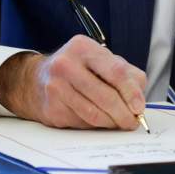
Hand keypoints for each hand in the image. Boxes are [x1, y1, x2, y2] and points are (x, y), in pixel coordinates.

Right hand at [0, 35, 146, 129]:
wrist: (36, 80)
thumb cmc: (76, 69)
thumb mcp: (100, 60)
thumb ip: (125, 73)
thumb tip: (139, 98)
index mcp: (83, 48)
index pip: (116, 71)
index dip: (131, 92)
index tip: (139, 107)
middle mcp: (67, 65)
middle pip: (106, 96)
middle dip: (124, 114)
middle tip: (132, 122)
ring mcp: (56, 87)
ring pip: (94, 114)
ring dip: (112, 123)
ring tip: (119, 123)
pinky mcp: (52, 108)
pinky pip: (82, 122)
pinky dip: (96, 126)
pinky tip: (99, 120)